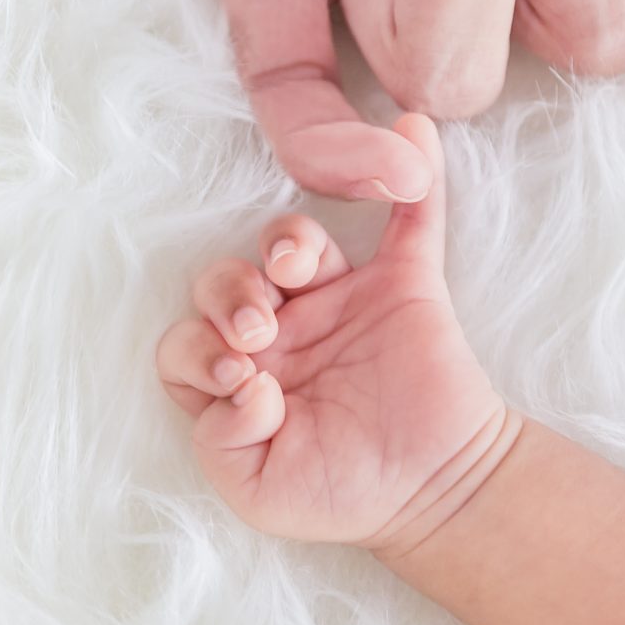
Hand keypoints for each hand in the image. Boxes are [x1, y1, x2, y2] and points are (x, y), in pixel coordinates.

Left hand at [153, 111, 517, 549]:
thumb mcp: (258, 491)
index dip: (197, 350)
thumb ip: (223, 443)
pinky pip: (408, 220)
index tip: (240, 379)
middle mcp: (279, 328)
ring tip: (293, 272)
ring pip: (291, 242)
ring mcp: (339, 300)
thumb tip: (241, 386)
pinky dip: (413, 178)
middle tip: (258, 330)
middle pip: (225, 279)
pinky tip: (411, 131)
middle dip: (227, 296)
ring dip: (282, 244)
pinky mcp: (401, 285)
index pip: (187, 339)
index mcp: (238, 373)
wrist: (436, 493)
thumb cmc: (339, 494)